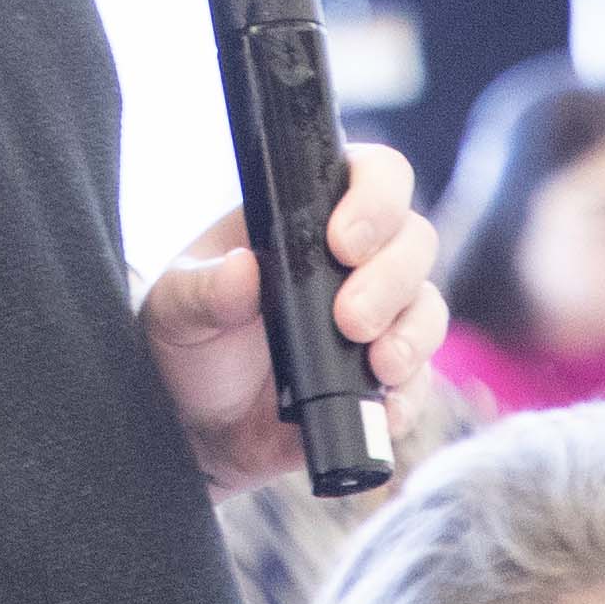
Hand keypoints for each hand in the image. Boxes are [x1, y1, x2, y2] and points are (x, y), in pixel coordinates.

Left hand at [143, 140, 444, 490]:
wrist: (199, 427)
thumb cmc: (191, 345)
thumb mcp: (176, 310)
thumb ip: (203, 289)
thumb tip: (242, 270)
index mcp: (308, 219)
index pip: (371, 175)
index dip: (375, 199)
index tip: (344, 242)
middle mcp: (356, 261)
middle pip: (414, 240)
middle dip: (391, 278)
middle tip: (349, 318)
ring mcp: (379, 319)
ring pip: (428, 305)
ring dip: (411, 334)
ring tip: (378, 365)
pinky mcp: (386, 379)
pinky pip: (421, 380)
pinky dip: (409, 395)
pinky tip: (384, 409)